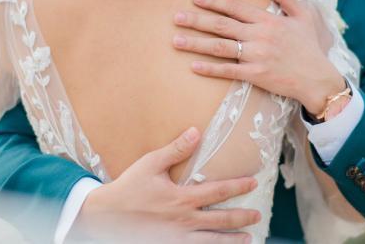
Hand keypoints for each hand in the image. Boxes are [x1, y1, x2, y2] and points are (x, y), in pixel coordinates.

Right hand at [69, 127, 260, 242]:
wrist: (106, 217)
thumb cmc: (128, 188)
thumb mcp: (150, 164)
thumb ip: (175, 149)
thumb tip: (196, 132)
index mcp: (182, 197)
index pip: (218, 192)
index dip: (238, 187)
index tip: (254, 183)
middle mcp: (184, 220)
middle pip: (222, 220)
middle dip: (242, 218)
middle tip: (258, 216)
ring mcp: (178, 238)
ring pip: (213, 241)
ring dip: (232, 240)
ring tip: (249, 239)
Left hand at [173, 0, 345, 115]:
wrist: (318, 79)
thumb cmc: (310, 48)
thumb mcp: (304, 16)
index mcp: (269, 20)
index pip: (236, 7)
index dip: (215, 1)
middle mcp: (259, 35)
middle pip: (222, 25)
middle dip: (197, 20)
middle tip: (176, 16)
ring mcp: (256, 55)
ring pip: (220, 47)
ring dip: (196, 43)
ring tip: (176, 40)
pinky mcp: (255, 74)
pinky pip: (228, 71)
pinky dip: (210, 69)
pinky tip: (193, 66)